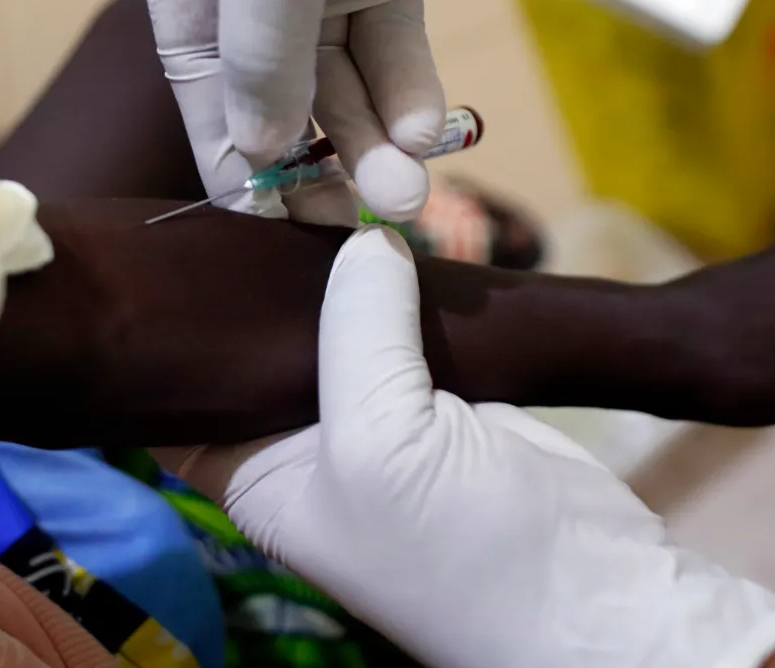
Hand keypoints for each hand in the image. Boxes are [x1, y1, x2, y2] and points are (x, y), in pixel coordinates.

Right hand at [140, 0, 691, 224]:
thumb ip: (257, 39)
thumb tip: (255, 144)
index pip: (191, 51)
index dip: (223, 137)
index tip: (256, 213)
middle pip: (267, 75)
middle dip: (311, 148)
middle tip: (354, 217)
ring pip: (334, 72)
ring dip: (368, 137)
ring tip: (404, 190)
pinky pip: (390, 48)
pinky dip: (408, 95)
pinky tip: (429, 134)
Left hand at [166, 225, 774, 667]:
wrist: (593, 590)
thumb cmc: (456, 547)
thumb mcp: (377, 442)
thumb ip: (357, 328)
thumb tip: (363, 234)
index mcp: (251, 469)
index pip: (190, 379)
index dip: (183, 312)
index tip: (181, 232)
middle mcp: (298, 438)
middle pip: (268, 334)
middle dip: (274, 270)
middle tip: (271, 184)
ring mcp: (374, 409)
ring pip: (343, 315)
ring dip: (349, 264)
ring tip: (331, 188)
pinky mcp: (440, 387)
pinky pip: (408, 316)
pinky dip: (410, 278)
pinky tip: (395, 220)